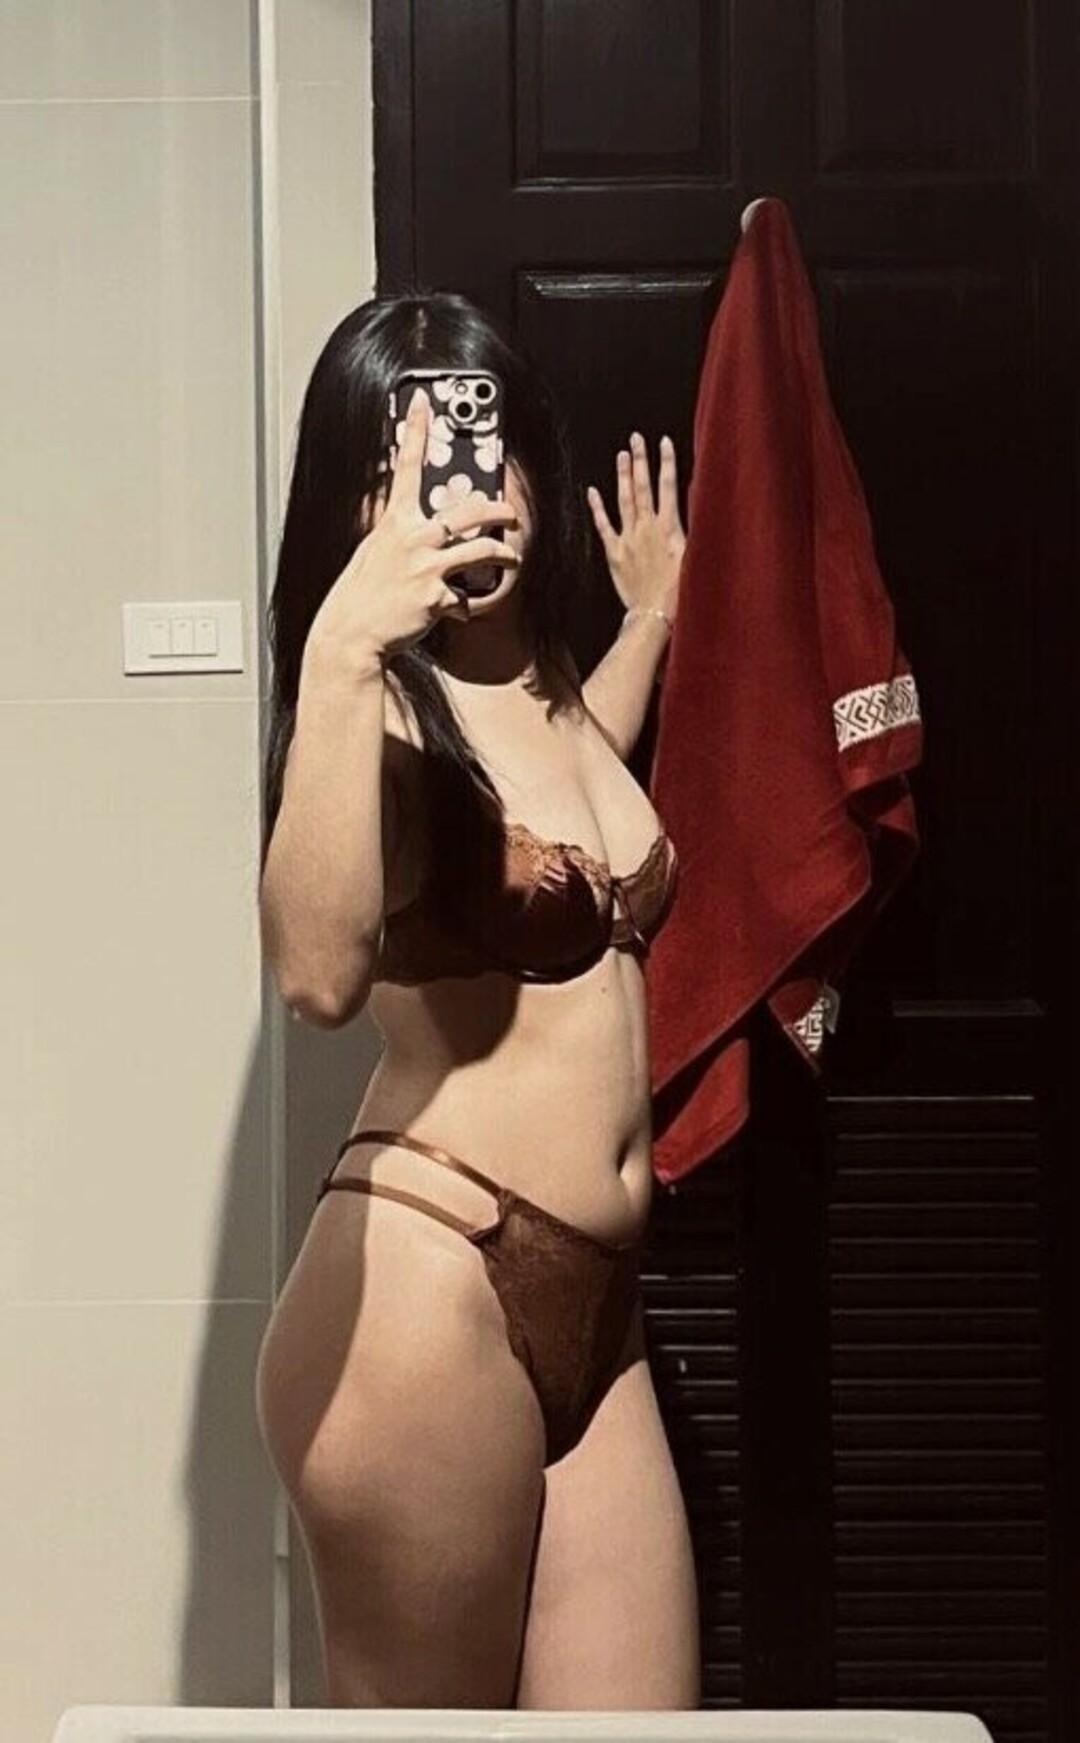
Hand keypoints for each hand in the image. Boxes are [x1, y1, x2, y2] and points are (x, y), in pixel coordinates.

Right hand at [307, 387, 520, 671]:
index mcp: (395, 523)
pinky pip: (465, 599)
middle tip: (510, 512)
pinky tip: (454, 611)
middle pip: (470, 511)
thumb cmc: (361, 594)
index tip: (423, 403)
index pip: (407, 468)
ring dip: (504, 555)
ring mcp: (427, 567)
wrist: (352, 632)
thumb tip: (419, 532)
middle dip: (498, 509)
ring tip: (511, 558)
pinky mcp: (438, 597)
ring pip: (483, 551)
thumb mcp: (374, 553)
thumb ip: (399, 536)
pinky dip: (463, 606)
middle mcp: (414, 538)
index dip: (415, 431)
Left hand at [586, 430, 685, 622]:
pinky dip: (597, 507)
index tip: (664, 442)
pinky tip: (592, 491)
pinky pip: (603, 525)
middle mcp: (647, 527)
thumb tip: (697, 508)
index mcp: (669, 527)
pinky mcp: (614, 552)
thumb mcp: (693, 558)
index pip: (668, 487)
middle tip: (636, 438)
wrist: (654, 614)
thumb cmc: (678, 591)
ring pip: (624, 500)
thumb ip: (691, 531)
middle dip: (640, 460)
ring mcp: (628, 538)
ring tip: (622, 455)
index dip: (666, 462)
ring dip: (622, 475)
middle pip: (643, 486)